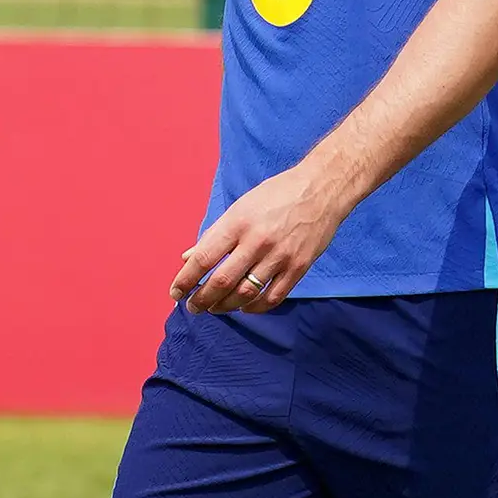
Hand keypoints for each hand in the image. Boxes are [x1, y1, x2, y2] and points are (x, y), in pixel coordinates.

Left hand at [170, 159, 357, 312]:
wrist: (322, 189)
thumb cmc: (277, 194)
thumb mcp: (241, 206)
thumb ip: (215, 234)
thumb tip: (188, 257)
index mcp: (238, 222)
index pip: (203, 258)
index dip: (185, 279)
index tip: (175, 292)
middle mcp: (257, 241)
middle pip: (222, 281)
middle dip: (202, 299)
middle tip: (193, 307)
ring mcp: (280, 256)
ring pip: (245, 293)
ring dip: (225, 306)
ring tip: (215, 308)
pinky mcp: (299, 267)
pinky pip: (273, 297)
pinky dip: (255, 307)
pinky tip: (244, 307)